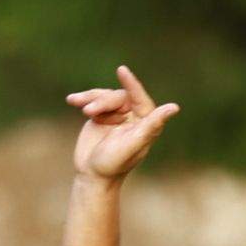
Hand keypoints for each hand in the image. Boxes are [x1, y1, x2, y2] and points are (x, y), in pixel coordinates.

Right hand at [67, 66, 179, 180]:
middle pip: (118, 97)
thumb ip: (152, 125)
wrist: (91, 175)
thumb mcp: (133, 144)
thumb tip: (174, 107)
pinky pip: (93, 101)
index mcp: (146, 123)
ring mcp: (116, 115)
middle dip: (103, 102)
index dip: (131, 84)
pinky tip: (72, 100)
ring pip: (104, 97)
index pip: (140, 98)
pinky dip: (83, 100)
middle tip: (89, 112)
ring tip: (79, 106)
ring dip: (91, 100)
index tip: (121, 70)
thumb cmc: (113, 164)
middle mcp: (133, 117)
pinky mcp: (101, 115)